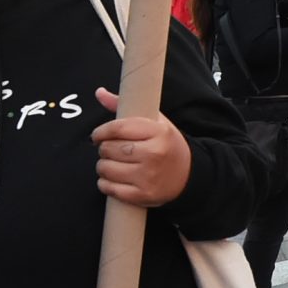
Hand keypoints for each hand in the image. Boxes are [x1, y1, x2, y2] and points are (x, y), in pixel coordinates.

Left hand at [91, 88, 194, 205]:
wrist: (189, 175)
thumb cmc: (167, 144)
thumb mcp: (154, 121)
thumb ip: (124, 106)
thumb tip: (99, 92)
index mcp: (158, 132)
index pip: (117, 128)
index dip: (100, 131)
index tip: (97, 135)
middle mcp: (154, 154)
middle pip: (110, 149)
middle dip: (103, 149)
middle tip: (109, 150)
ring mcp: (148, 177)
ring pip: (107, 169)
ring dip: (102, 166)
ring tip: (110, 163)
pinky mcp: (143, 195)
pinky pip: (110, 189)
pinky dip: (105, 184)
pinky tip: (112, 178)